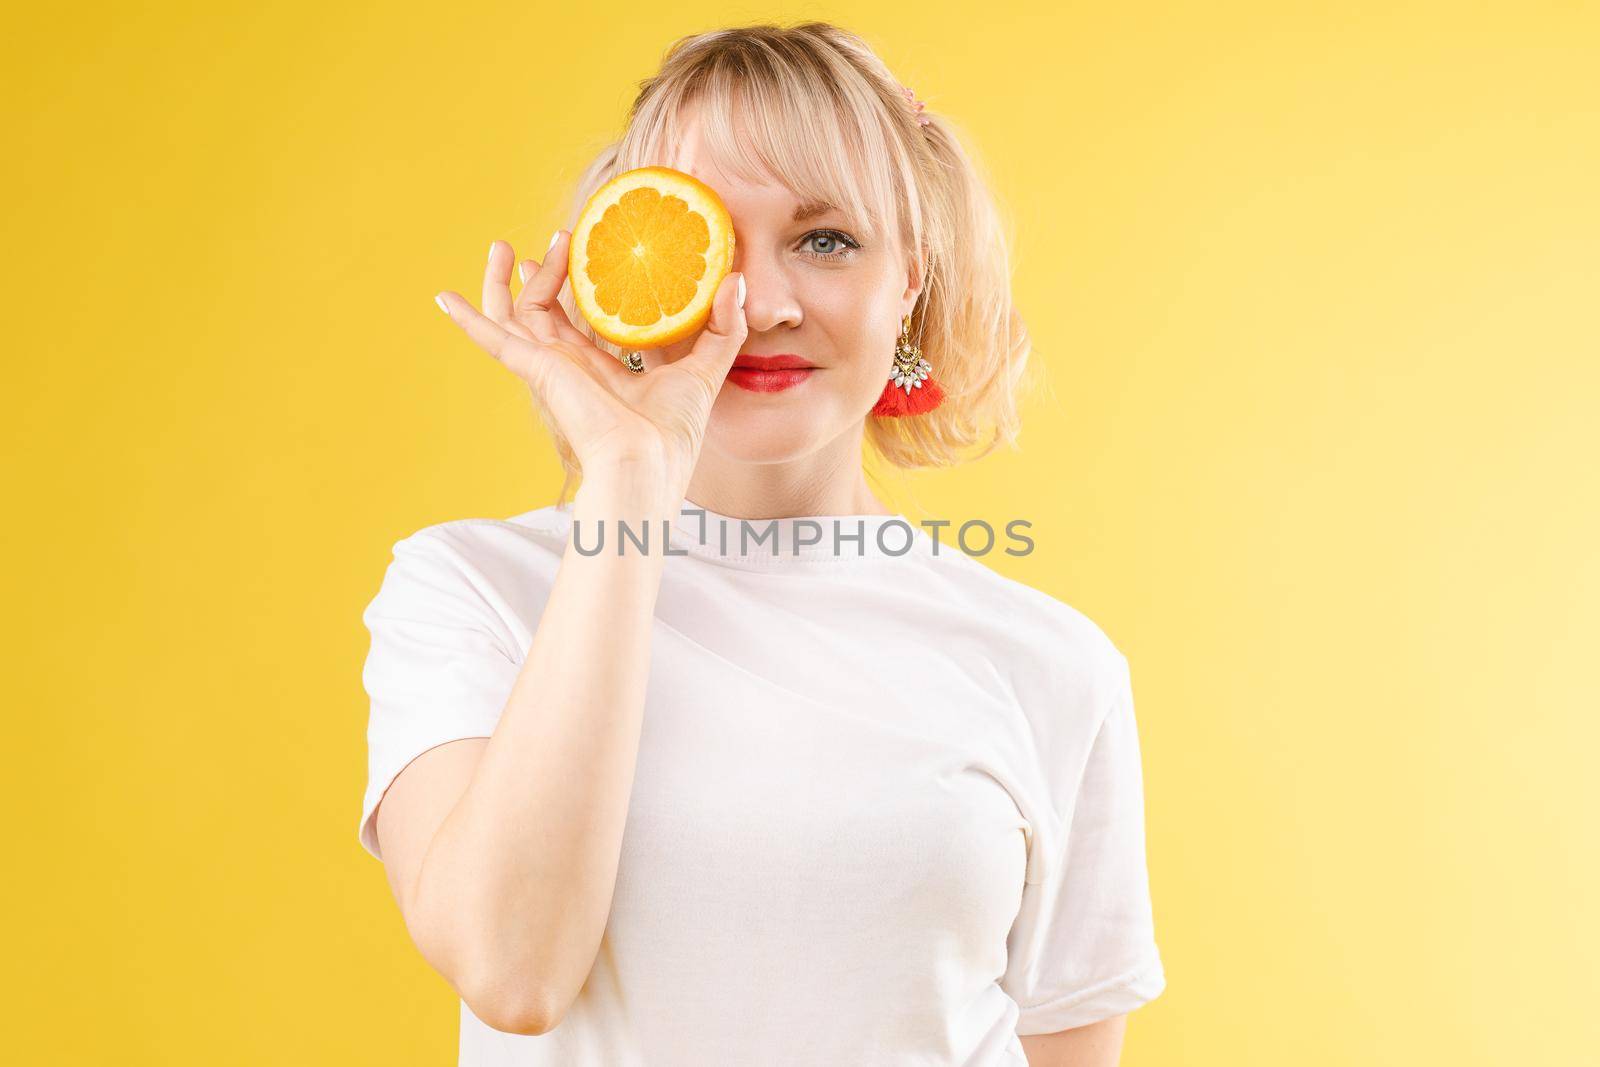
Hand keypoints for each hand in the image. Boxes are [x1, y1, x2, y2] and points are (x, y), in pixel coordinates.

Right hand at [434, 233, 746, 499]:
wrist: (645, 462)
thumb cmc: (672, 435)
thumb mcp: (706, 369)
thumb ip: (723, 327)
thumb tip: (735, 280)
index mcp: (602, 372)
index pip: (583, 325)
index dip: (580, 290)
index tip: (582, 255)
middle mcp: (570, 369)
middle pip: (545, 313)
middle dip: (544, 275)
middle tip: (555, 239)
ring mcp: (549, 368)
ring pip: (515, 315)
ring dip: (503, 281)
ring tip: (501, 247)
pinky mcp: (535, 369)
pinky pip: (493, 337)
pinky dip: (467, 318)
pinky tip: (443, 297)